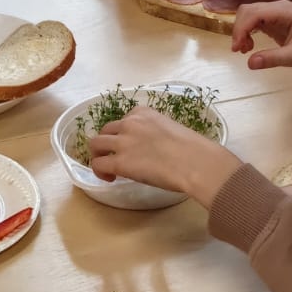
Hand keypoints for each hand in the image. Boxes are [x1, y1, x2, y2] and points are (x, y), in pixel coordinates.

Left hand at [88, 106, 242, 208]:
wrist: (195, 162)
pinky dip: (100, 171)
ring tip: (108, 168)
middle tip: (114, 157)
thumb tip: (153, 149)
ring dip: (99, 155)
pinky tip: (110, 178)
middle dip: (107, 143)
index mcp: (144, 113)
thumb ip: (155, 134)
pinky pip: (98, 163)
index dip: (123, 134)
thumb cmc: (193, 149)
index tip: (131, 146)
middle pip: (106, 130)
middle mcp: (130, 123)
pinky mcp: (119, 162)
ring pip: (96, 144)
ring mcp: (123, 142)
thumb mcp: (171, 130)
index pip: (124, 120)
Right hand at [231, 0, 291, 76]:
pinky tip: (250, 47)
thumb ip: (272, 59)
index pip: (253, 13)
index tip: (237, 48)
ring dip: (241, 31)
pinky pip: (254, 22)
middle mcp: (278, 7)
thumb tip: (249, 63)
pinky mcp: (274, 21)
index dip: (241, 29)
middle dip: (239, 29)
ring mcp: (276, 13)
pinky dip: (247, 32)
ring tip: (244, 50)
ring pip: (248, 15)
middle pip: (248, 10)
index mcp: (284, 11)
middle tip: (239, 50)